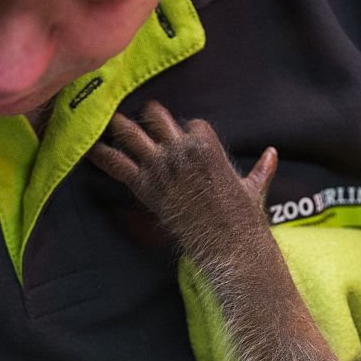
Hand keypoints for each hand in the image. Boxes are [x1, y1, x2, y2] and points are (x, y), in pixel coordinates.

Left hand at [88, 100, 277, 234]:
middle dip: (148, 116)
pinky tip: (88, 148)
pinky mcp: (146, 187)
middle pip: (155, 116)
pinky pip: (117, 164)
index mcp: (208, 145)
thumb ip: (262, 168)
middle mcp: (181, 150)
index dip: (185, 131)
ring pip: (131, 133)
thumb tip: (272, 153)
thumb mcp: (254, 188)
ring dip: (117, 125)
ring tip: (105, 119)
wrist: (228, 245)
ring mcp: (161, 166)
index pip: (190, 123)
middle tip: (137, 116)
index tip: (181, 137)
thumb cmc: (243, 219)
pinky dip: (102, 155)